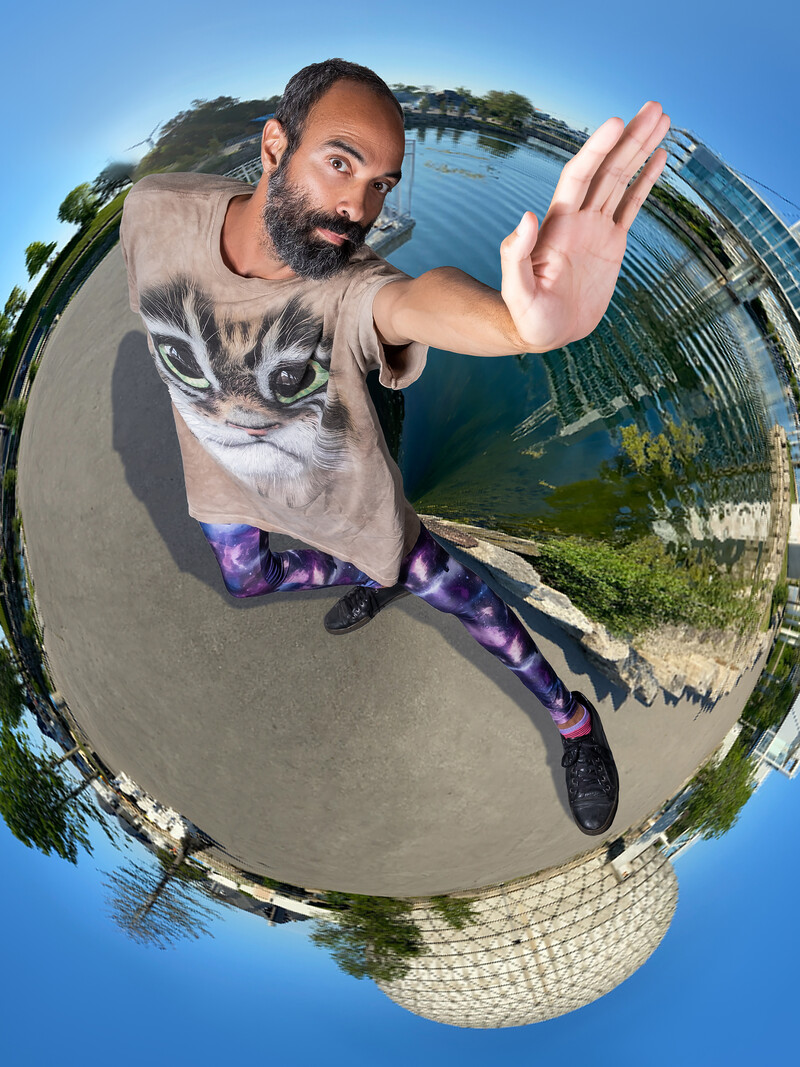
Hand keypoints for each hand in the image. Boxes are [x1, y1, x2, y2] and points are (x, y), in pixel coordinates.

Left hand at [499, 101, 669, 352]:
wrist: (543, 332)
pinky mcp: (611, 244)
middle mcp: (578, 219)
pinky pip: (631, 206)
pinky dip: (645, 181)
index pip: (579, 177)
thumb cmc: (526, 317)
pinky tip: (659, 157)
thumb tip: (527, 217)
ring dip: (640, 149)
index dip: (597, 150)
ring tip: (662, 118)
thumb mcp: (517, 292)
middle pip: (606, 169)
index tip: (617, 122)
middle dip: (629, 139)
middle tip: (654, 107)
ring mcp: (595, 229)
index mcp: (557, 225)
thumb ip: (515, 255)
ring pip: (621, 180)